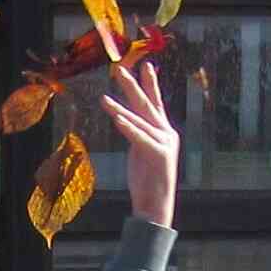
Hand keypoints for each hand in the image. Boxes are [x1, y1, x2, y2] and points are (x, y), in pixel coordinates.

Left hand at [105, 59, 177, 228]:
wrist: (156, 205)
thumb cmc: (147, 181)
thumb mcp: (141, 152)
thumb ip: (138, 135)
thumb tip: (126, 120)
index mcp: (164, 132)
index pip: (155, 103)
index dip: (150, 84)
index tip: (146, 65)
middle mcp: (167, 133)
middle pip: (147, 104)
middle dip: (133, 86)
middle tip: (119, 69)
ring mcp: (164, 143)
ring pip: (139, 120)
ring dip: (120, 108)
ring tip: (104, 98)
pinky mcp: (158, 154)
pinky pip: (139, 137)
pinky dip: (127, 127)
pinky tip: (117, 118)